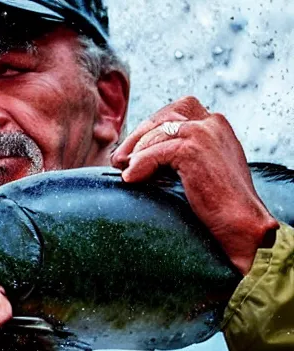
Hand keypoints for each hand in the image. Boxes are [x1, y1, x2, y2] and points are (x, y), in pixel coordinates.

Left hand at [111, 96, 278, 274]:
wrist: (240, 226)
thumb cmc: (218, 208)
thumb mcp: (198, 172)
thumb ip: (177, 156)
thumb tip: (136, 157)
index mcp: (215, 126)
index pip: (175, 113)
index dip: (149, 129)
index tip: (131, 152)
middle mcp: (213, 123)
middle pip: (163, 117)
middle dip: (137, 137)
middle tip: (119, 160)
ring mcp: (205, 133)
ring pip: (157, 133)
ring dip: (136, 153)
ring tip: (124, 172)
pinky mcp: (195, 148)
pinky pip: (156, 152)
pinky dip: (140, 165)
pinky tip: (131, 179)